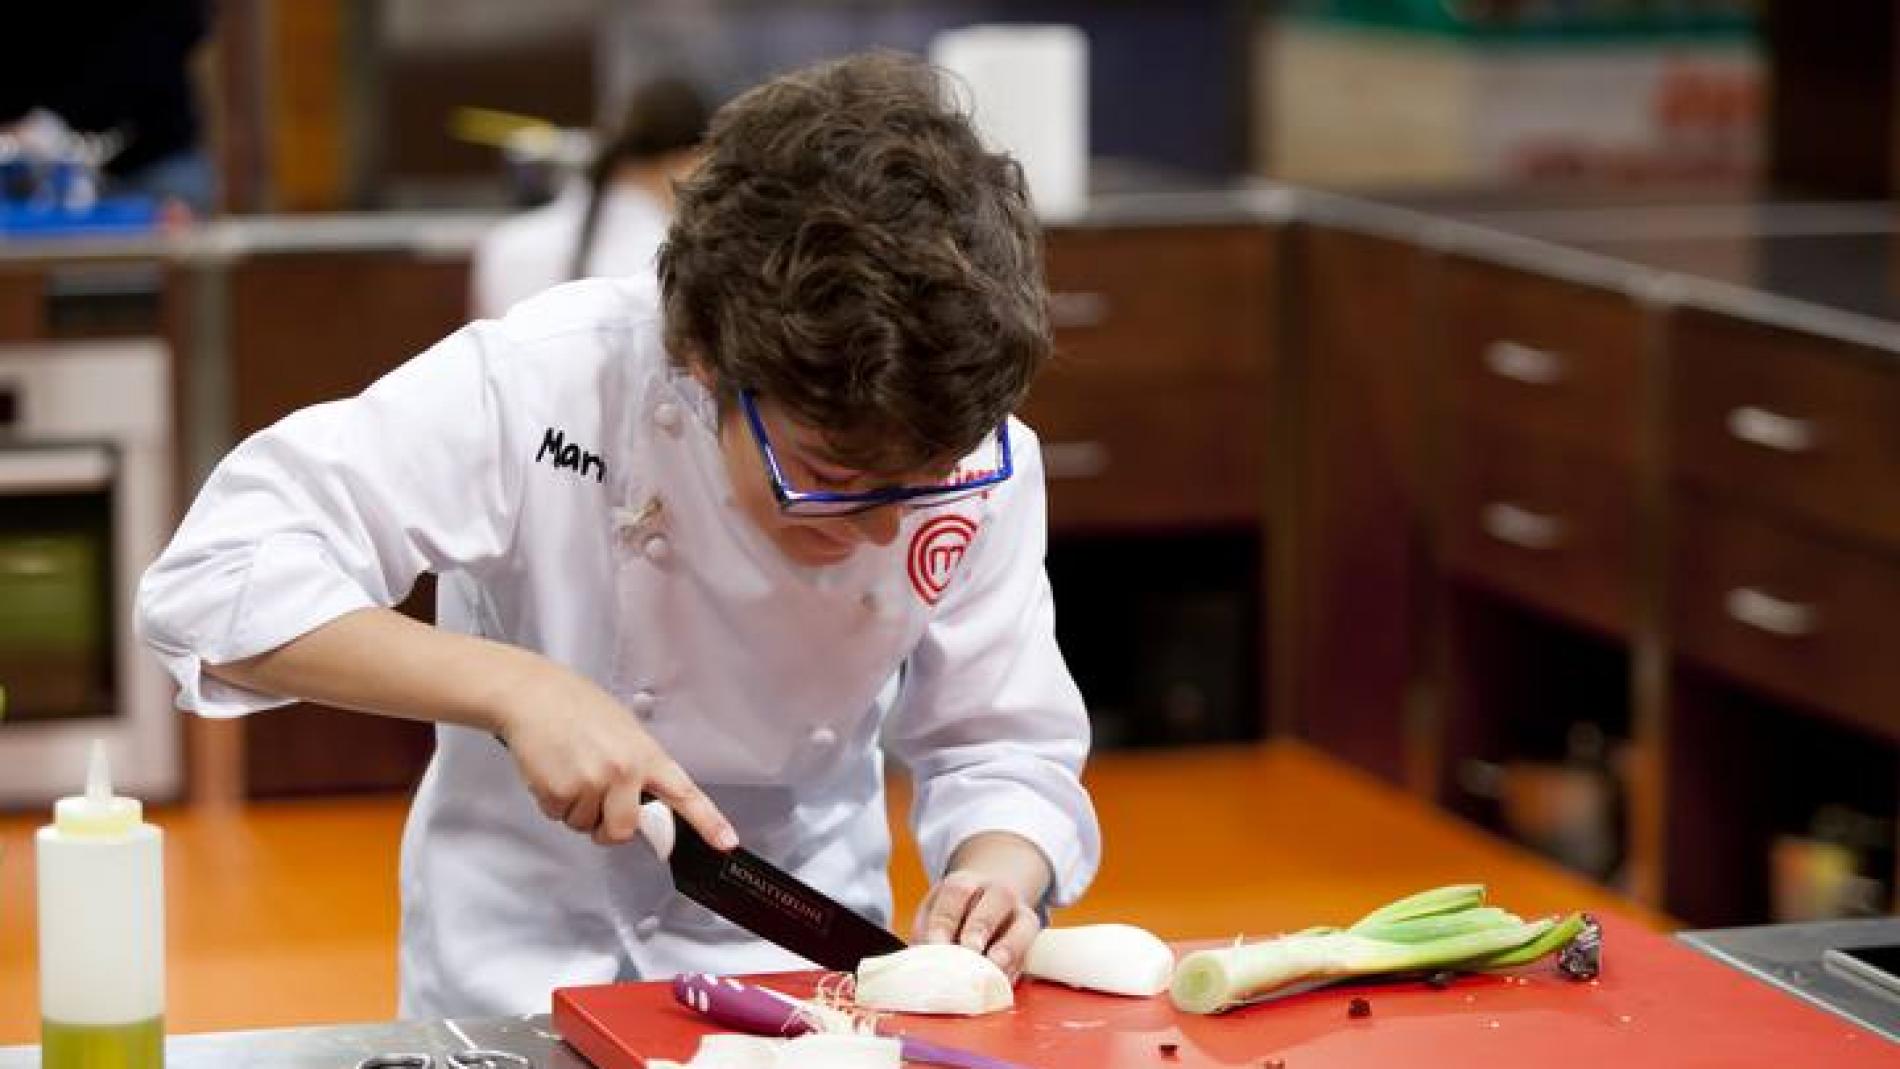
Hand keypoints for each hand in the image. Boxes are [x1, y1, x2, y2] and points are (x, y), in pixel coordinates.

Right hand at [490, 660, 735, 849]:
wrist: (533, 695)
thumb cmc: (577, 707)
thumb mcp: (625, 731)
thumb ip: (639, 767)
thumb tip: (643, 801)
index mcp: (646, 755)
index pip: (685, 793)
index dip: (708, 822)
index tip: (726, 842)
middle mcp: (624, 771)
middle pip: (622, 831)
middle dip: (606, 826)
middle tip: (595, 797)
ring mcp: (592, 782)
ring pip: (585, 825)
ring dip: (575, 808)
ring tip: (570, 769)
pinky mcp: (559, 791)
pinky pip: (559, 816)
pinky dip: (553, 801)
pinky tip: (552, 770)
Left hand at [915, 870, 1040, 976]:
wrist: (984, 905)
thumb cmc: (951, 916)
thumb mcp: (932, 915)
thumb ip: (925, 935)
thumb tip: (916, 965)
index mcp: (965, 882)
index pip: (957, 892)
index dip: (946, 919)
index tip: (937, 945)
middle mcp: (997, 892)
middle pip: (997, 898)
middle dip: (982, 926)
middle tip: (969, 950)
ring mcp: (1020, 913)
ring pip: (1024, 923)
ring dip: (1009, 947)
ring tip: (993, 967)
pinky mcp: (1031, 938)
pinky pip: (1030, 951)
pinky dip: (1016, 968)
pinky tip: (1001, 982)